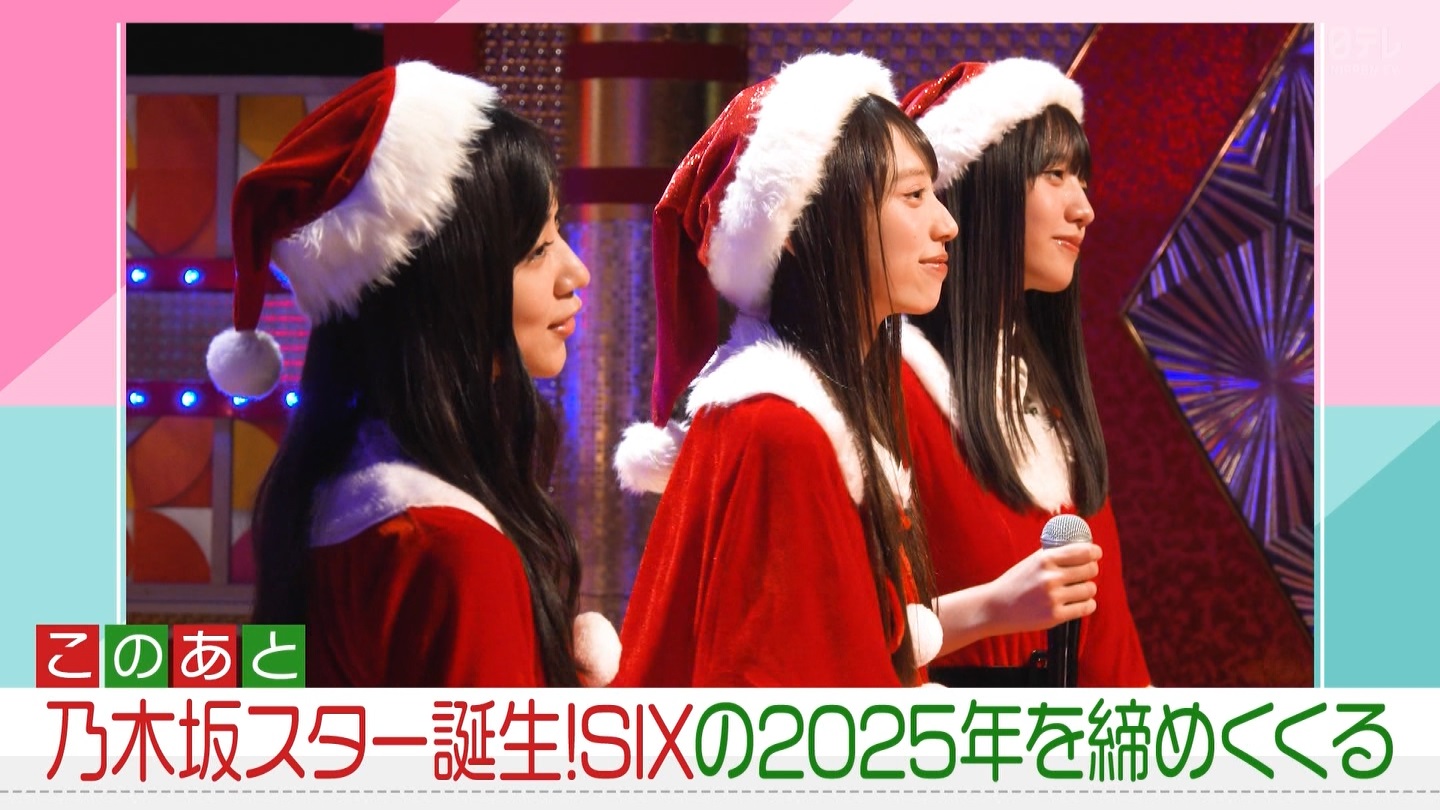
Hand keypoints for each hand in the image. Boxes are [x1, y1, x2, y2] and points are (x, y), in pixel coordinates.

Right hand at [934, 542, 1102, 654]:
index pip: (1083, 551)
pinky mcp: (1055, 616)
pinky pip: (1086, 607)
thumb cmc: (1015, 583)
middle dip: (1090, 571)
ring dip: (1087, 589)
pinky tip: (1080, 603)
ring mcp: (1053, 597)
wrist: (995, 608)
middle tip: (1085, 574)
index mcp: (1045, 559)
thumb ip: (1053, 555)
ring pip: (1090, 589)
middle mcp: (1050, 577)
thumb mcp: (1031, 562)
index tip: (1096, 553)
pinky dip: (1087, 604)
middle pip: (1090, 570)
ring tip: (1079, 590)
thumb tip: (1079, 547)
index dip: (1094, 552)